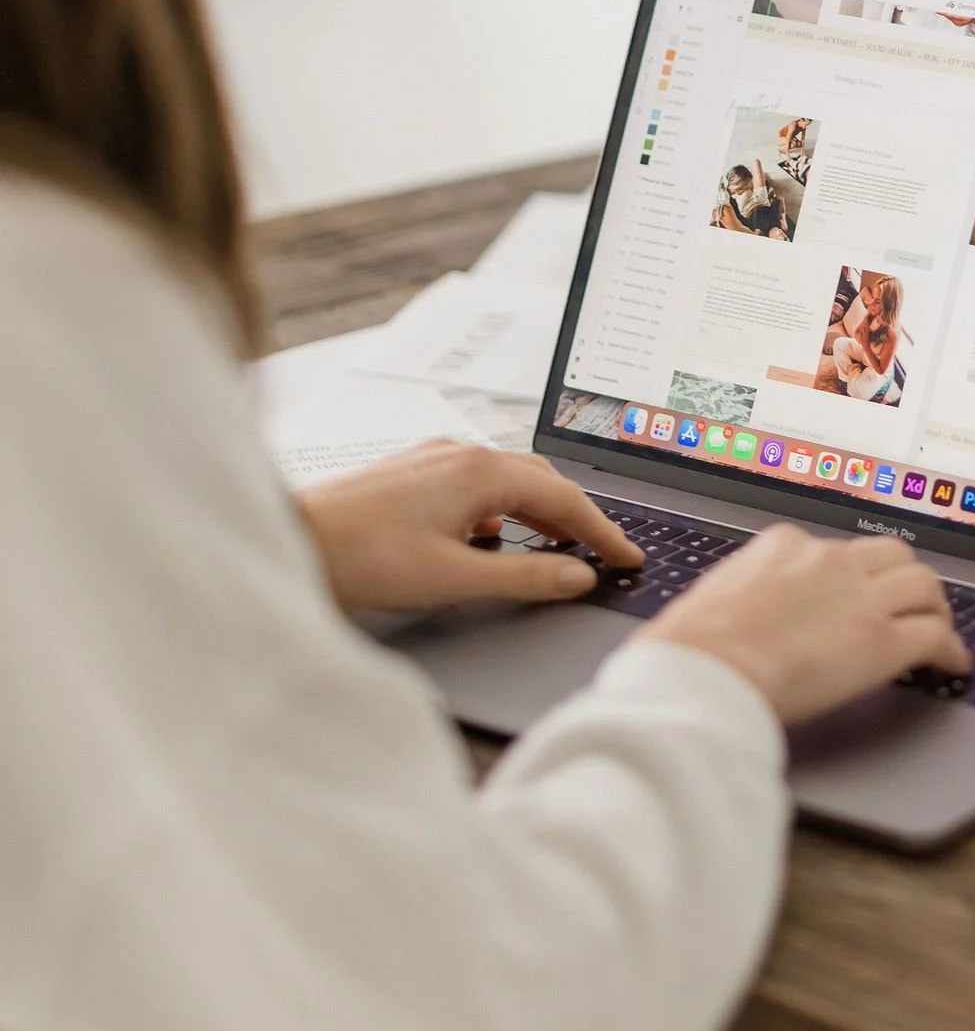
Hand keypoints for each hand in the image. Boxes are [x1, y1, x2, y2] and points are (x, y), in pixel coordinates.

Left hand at [295, 443, 642, 615]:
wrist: (290, 539)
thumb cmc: (359, 557)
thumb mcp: (453, 577)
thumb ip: (524, 576)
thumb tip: (577, 576)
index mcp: (479, 471)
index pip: (564, 499)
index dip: (603, 532)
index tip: (629, 557)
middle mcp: (460, 453)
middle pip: (541, 481)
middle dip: (577, 516)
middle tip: (605, 551)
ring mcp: (434, 459)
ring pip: (507, 480)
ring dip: (539, 511)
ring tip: (559, 545)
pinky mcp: (412, 473)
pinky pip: (475, 484)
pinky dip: (501, 509)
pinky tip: (492, 537)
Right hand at [650, 523, 970, 724]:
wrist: (704, 669)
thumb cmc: (691, 648)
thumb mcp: (714, 599)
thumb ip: (742, 597)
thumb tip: (740, 618)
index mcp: (783, 546)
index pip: (832, 550)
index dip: (850, 574)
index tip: (854, 591)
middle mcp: (829, 561)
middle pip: (890, 555)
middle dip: (902, 577)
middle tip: (909, 600)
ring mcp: (861, 598)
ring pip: (923, 585)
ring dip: (934, 606)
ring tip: (938, 626)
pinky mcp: (883, 641)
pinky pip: (935, 637)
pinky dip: (950, 650)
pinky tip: (952, 665)